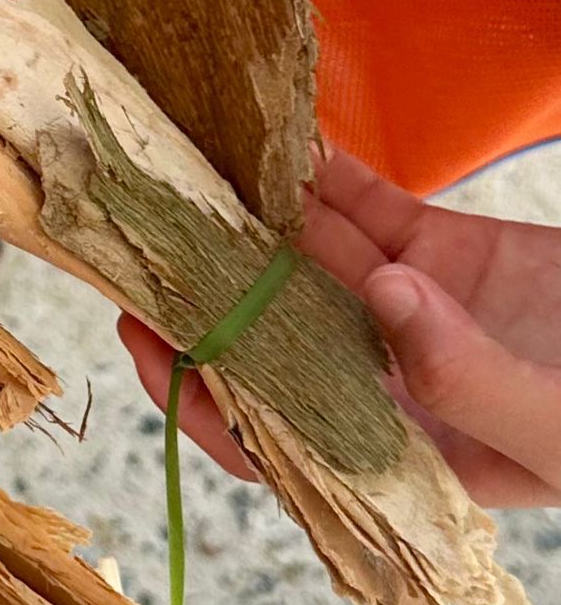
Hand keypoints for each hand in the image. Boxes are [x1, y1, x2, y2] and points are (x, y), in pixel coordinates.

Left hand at [121, 152, 560, 506]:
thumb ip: (472, 383)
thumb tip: (380, 302)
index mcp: (408, 457)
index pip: (276, 440)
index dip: (201, 396)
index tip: (143, 343)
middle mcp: (390, 385)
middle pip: (270, 339)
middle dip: (203, 293)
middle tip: (133, 241)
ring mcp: (416, 313)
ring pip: (307, 265)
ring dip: (245, 223)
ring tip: (178, 178)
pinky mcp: (450, 250)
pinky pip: (366, 210)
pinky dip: (319, 178)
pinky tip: (267, 147)